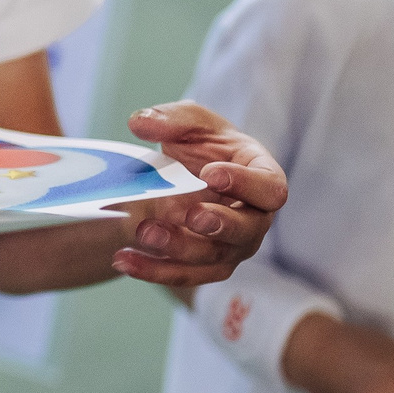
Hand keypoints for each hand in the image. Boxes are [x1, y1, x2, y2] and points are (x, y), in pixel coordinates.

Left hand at [113, 102, 288, 285]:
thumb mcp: (189, 122)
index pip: (270, 188)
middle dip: (219, 225)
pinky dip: (153, 270)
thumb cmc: (201, 146)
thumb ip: (171, 118)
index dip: (246, 184)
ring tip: (145, 233)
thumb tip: (139, 122)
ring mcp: (233, 246)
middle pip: (247, 231)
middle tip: (191, 214)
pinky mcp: (206, 265)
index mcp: (262, 177)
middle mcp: (255, 218)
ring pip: (213, 258)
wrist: (183, 177)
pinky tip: (123, 259)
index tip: (210, 174)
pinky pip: (184, 274)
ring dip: (179, 249)